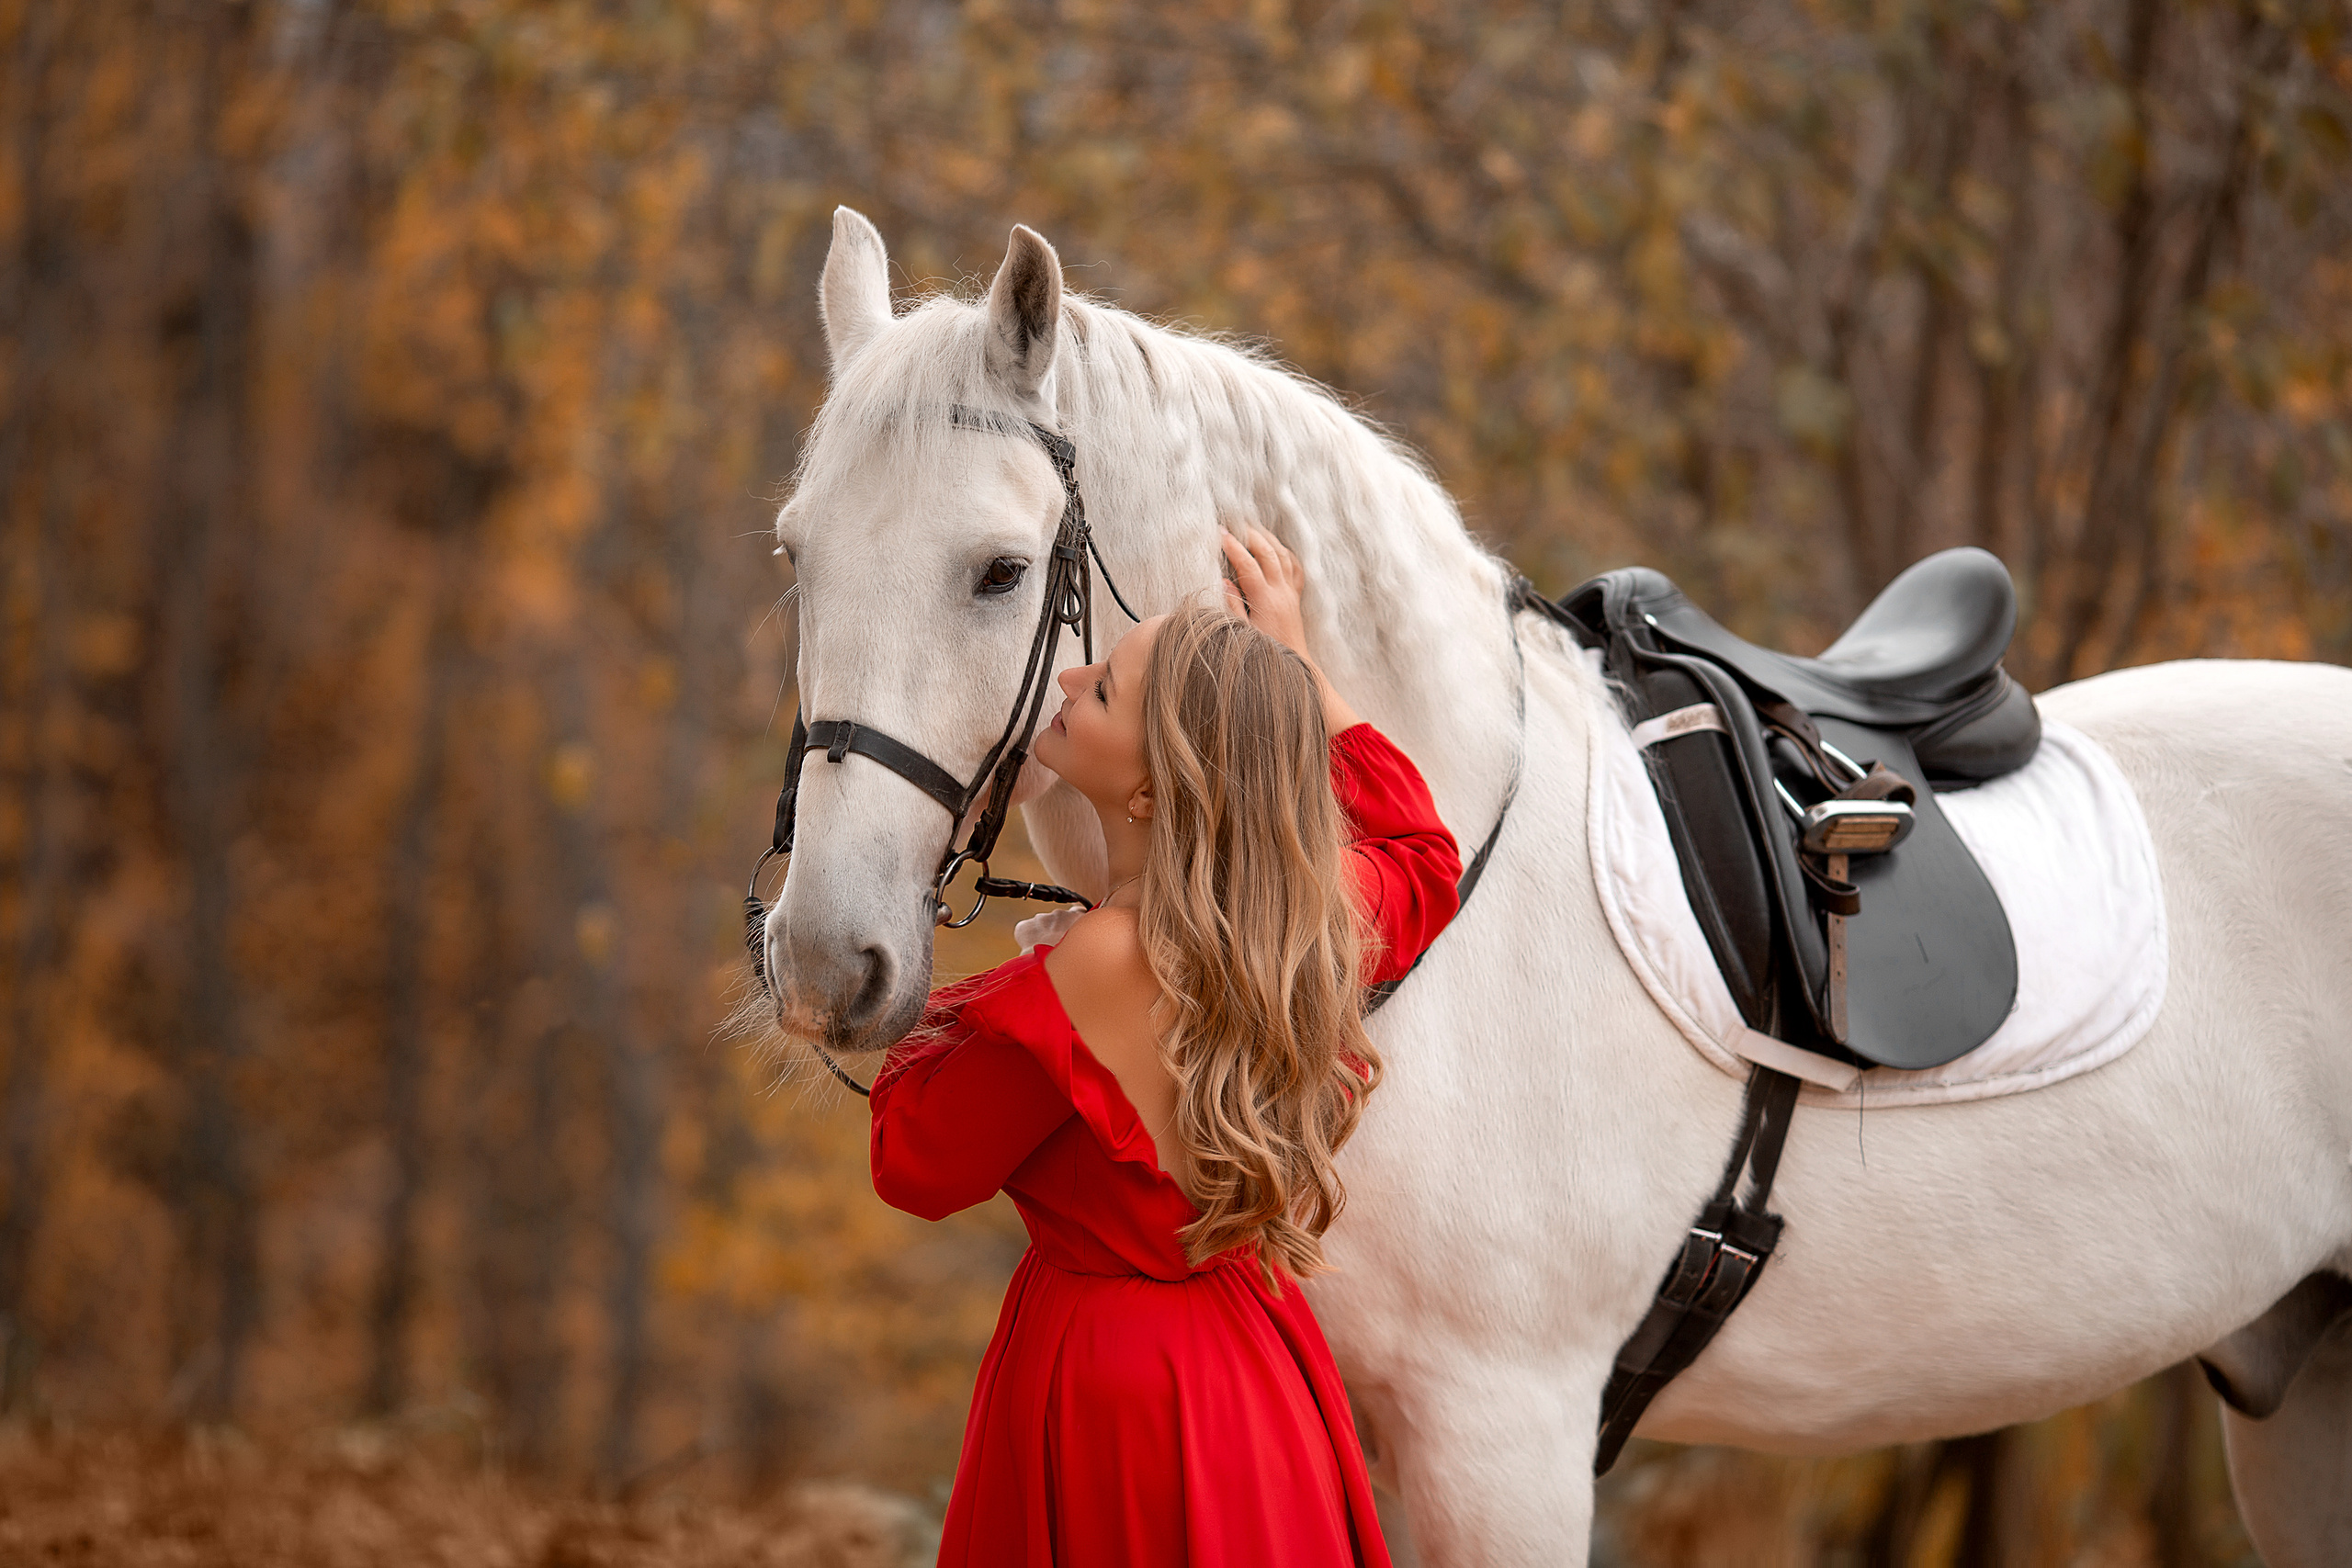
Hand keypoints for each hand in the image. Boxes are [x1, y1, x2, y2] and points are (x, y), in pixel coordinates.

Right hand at [1219, 525, 1310, 659]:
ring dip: (1269, 539)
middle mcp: (1281, 593)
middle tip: (1235, 523)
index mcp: (1266, 600)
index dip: (1234, 546)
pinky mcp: (1296, 598)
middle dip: (1251, 534)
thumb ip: (1233, 607)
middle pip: (1268, 553)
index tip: (1220, 533)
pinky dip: (1286, 553)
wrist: (1295, 668)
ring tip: (1254, 527)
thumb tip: (1224, 582)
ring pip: (1284, 556)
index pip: (1248, 565)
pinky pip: (1295, 568)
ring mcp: (1291, 594)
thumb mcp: (1242, 634)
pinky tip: (1277, 548)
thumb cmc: (1266, 656)